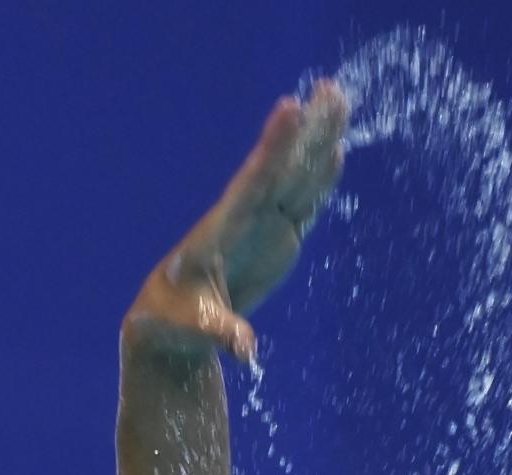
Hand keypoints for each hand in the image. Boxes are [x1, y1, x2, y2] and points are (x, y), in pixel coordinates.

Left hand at [126, 81, 347, 365]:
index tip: (289, 109)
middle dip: (305, 131)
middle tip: (330, 88)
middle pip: (281, 169)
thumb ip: (219, 333)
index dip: (272, 148)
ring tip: (339, 99)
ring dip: (317, 141)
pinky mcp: (277, 239)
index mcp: (220, 231)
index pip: (252, 183)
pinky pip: (302, 202)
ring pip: (295, 177)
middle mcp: (243, 220)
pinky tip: (335, 150)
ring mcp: (262, 227)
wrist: (172, 326)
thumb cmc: (172, 324)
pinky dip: (319, 178)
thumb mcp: (191, 331)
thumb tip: (245, 349)